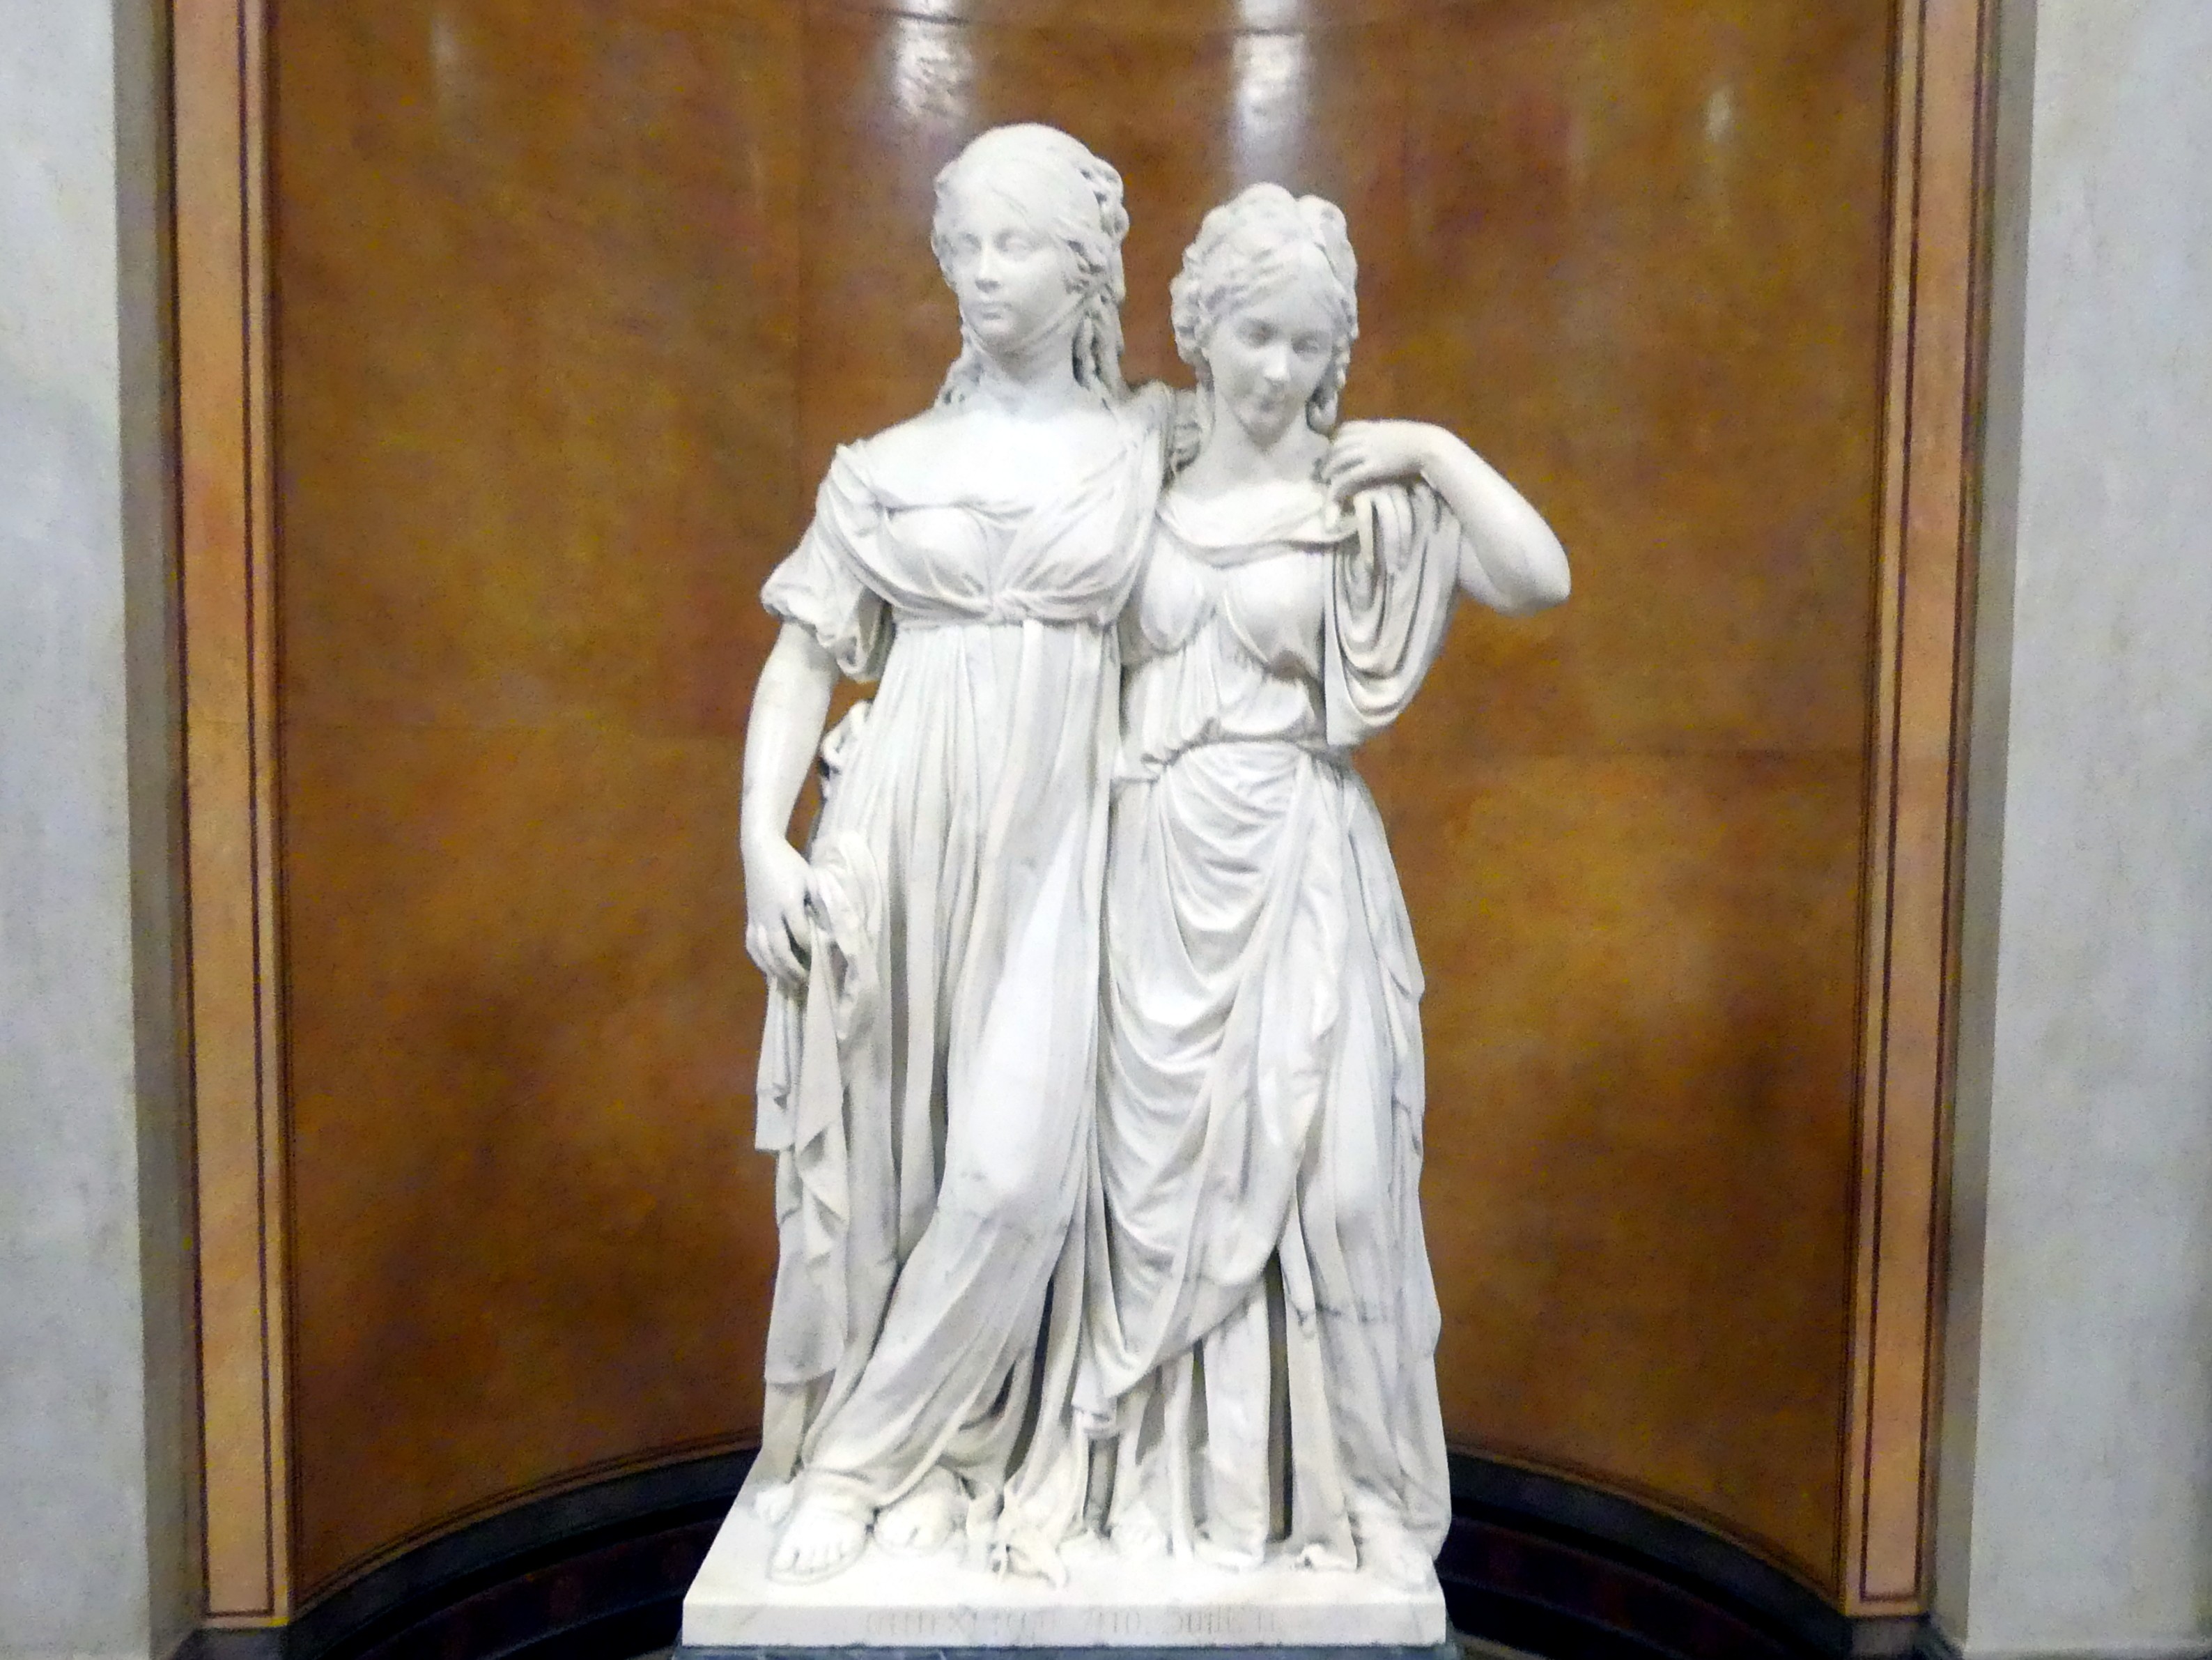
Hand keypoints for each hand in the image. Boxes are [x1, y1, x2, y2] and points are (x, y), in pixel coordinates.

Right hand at [743, 836, 813, 993]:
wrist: (760, 851)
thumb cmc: (790, 864)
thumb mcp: (810, 878)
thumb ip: (820, 901)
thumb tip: (831, 926)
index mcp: (788, 901)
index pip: (799, 932)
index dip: (810, 947)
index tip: (821, 957)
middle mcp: (770, 913)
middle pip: (778, 948)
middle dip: (792, 967)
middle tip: (805, 980)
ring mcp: (757, 917)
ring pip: (763, 951)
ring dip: (776, 969)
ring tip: (789, 983)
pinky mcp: (749, 919)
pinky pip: (752, 945)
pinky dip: (760, 961)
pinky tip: (769, 971)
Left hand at [1320, 420, 1443, 504]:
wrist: (1429, 444)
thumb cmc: (1421, 439)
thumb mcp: (1399, 432)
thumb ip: (1388, 435)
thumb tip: (1386, 440)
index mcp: (1375, 427)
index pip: (1348, 427)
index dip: (1337, 437)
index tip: (1333, 446)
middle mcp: (1368, 437)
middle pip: (1339, 443)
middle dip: (1329, 455)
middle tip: (1324, 466)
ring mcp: (1370, 451)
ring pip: (1340, 458)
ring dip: (1330, 468)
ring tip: (1325, 478)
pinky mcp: (1374, 467)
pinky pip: (1350, 475)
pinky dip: (1339, 483)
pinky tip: (1334, 489)